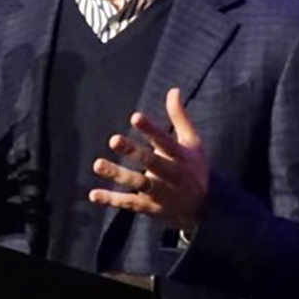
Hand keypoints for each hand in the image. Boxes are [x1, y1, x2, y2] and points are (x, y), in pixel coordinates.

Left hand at [89, 87, 209, 233]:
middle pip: (151, 162)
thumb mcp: (192, 142)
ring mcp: (161, 193)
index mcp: (181, 156)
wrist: (204, 208)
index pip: (165, 141)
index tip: (135, 117)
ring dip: (117, 175)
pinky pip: (129, 204)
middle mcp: (171, 175)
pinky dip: (112, 200)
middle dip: (133, 151)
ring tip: (97, 164)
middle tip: (113, 139)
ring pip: (137, 183)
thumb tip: (173, 90)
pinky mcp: (150, 208)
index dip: (150, 129)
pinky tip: (93, 195)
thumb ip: (180, 117)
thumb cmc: (194, 167)